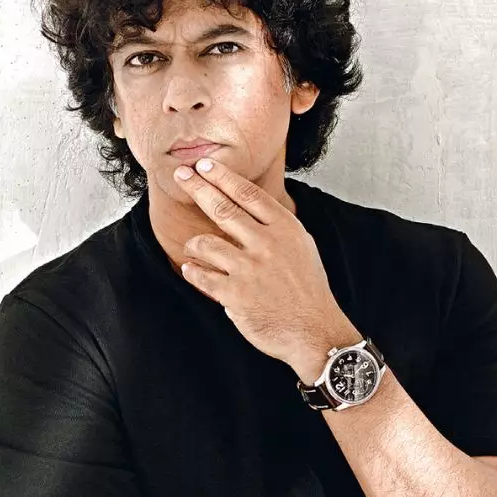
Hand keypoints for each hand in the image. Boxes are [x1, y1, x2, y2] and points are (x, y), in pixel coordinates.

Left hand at [173, 157, 359, 378]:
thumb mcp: (301, 247)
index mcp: (285, 229)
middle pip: (223, 208)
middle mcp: (267, 244)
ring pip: (205, 243)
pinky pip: (201, 276)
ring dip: (194, 244)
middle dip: (198, 188)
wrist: (315, 331)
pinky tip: (191, 270)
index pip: (248, 194)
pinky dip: (193, 271)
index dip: (222, 177)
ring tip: (194, 248)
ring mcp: (250, 269)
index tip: (204, 165)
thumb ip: (276, 227)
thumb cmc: (308, 290)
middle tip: (180, 175)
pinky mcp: (235, 295)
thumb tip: (249, 208)